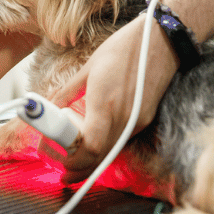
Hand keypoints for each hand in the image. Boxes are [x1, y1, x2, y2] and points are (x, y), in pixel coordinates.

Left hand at [50, 14, 179, 182]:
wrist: (162, 41)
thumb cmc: (124, 48)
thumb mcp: (89, 67)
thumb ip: (68, 91)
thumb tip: (51, 106)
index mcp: (105, 103)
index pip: (91, 147)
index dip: (75, 162)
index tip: (62, 165)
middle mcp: (124, 117)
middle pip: (102, 157)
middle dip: (81, 169)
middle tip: (65, 173)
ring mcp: (138, 120)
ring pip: (113, 151)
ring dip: (94, 160)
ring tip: (76, 158)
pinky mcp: (146, 118)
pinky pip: (123, 139)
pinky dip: (108, 146)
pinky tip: (97, 141)